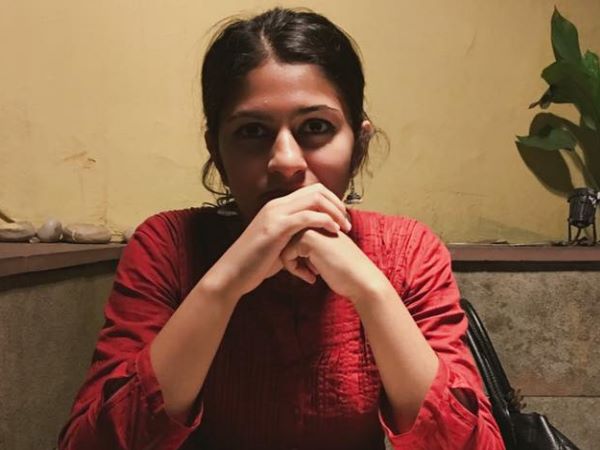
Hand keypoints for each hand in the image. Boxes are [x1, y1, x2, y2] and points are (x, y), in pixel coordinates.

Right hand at [205, 184, 351, 301]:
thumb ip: (291, 236)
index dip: (331, 201)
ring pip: (314, 199)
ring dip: (334, 212)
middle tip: (347, 222)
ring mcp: (275, 214)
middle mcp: (276, 205)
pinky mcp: (276, 228)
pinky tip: (334, 232)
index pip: (311, 190)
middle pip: (316, 190)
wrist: (232, 273)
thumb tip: (307, 240)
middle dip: (337, 204)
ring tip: (345, 228)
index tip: (341, 218)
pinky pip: (307, 216)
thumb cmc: (254, 264)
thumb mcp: (275, 244)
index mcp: (277, 206)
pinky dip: (325, 221)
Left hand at [279, 228, 390, 302]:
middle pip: (287, 241)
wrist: (361, 279)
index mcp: (321, 222)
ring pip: (284, 247)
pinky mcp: (308, 237)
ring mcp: (312, 227)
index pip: (294, 237)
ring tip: (312, 274)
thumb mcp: (325, 252)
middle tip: (312, 272)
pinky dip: (295, 270)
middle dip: (294, 260)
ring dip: (294, 265)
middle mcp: (315, 220)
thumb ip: (309, 246)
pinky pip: (286, 254)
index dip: (299, 257)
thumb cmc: (345, 271)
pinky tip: (313, 277)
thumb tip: (285, 248)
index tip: (314, 269)